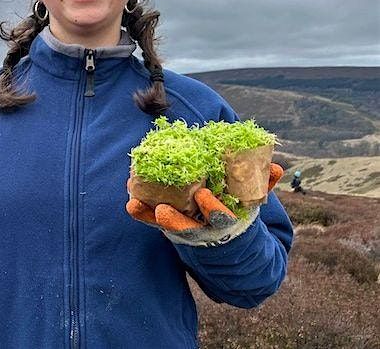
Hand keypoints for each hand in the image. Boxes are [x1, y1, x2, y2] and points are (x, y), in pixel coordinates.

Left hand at [126, 163, 283, 246]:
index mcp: (224, 221)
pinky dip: (141, 213)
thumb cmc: (236, 211)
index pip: (220, 217)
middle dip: (175, 220)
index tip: (205, 196)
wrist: (224, 240)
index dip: (213, 209)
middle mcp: (202, 228)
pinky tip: (130, 203)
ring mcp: (183, 229)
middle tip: (163, 211)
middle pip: (187, 228)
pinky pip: (151, 221)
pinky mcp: (167, 226)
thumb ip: (263, 185)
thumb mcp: (251, 202)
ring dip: (150, 215)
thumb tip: (278, 168)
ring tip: (134, 203)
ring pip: (165, 225)